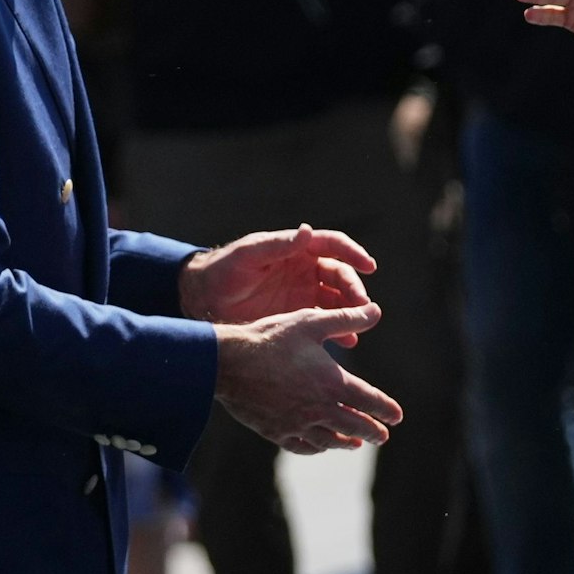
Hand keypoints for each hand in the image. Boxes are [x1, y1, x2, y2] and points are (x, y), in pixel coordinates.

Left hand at [181, 224, 375, 342]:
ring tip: (358, 327)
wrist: (203, 299)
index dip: (353, 253)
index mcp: (298, 249)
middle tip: (361, 307)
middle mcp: (307, 270)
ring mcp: (304, 295)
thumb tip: (307, 231)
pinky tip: (347, 341)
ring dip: (351, 312)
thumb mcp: (248, 255)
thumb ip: (278, 245)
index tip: (369, 265)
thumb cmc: (224, 270)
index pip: (334, 245)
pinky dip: (338, 331)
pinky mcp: (298, 317)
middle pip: (341, 276)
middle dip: (354, 290)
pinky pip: (324, 323)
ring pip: (338, 301)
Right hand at [214, 304, 404, 453]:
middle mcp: (319, 409)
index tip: (397, 417)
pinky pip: (302, 446)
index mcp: (333, 383)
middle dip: (371, 431)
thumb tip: (376, 310)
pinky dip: (316, 447)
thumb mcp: (312, 321)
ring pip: (329, 440)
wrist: (228, 363)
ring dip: (346, 442)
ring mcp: (296, 423)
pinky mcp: (276, 431)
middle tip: (383, 436)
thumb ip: (346, 318)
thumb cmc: (271, 337)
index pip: (369, 401)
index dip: (385, 409)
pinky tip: (320, 445)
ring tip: (355, 444)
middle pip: (353, 426)